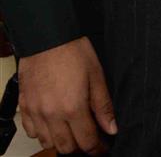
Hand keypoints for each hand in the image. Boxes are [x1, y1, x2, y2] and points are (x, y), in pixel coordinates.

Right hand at [17, 37, 116, 154]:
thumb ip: (103, 105)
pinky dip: (43, 134)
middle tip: (91, 139)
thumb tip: (111, 128)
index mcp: (73, 108)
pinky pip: (31, 132)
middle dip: (80, 147)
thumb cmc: (73, 52)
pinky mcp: (25, 106)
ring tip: (73, 132)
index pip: (86, 141)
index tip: (103, 147)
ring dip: (61, 142)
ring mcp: (35, 112)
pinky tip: (53, 125)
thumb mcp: (97, 76)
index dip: (97, 148)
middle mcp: (51, 115)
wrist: (47, 38)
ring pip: (47, 142)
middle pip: (66, 147)